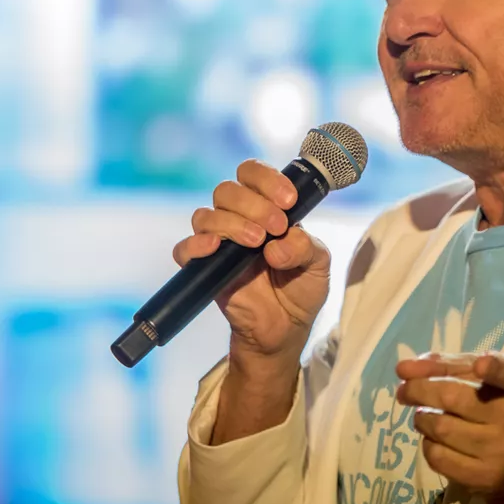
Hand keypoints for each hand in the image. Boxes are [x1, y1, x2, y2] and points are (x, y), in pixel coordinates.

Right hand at [172, 159, 331, 364]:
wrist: (284, 329)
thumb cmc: (301, 290)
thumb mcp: (318, 266)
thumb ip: (306, 248)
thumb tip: (277, 247)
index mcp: (266, 207)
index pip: (253, 174)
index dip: (267, 179)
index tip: (288, 201)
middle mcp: (239, 219)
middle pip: (227, 190)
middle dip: (254, 204)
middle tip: (276, 227)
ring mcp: (219, 243)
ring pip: (206, 214)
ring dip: (232, 223)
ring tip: (257, 242)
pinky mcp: (204, 268)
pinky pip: (184, 249)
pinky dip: (196, 245)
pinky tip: (215, 248)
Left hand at [395, 352, 503, 503]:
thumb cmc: (502, 409)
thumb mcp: (489, 381)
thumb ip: (451, 365)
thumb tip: (406, 369)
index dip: (494, 368)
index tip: (480, 365)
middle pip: (451, 398)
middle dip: (418, 390)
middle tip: (405, 390)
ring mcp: (498, 451)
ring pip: (439, 427)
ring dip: (421, 417)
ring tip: (425, 415)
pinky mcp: (482, 477)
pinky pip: (436, 455)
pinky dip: (427, 442)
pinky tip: (435, 438)